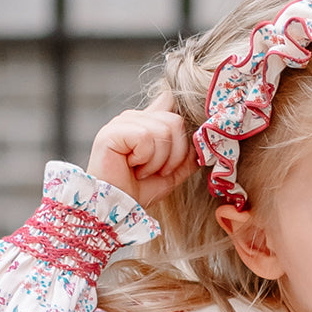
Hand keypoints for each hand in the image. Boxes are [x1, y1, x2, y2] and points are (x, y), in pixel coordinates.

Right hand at [86, 91, 198, 208]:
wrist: (118, 207)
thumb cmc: (138, 190)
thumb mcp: (171, 174)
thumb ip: (186, 156)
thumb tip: (199, 142)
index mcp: (147, 122)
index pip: (172, 104)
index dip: (181, 134)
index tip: (174, 161)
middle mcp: (135, 117)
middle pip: (175, 121)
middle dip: (174, 155)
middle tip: (157, 171)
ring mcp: (122, 122)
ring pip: (163, 130)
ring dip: (158, 160)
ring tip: (142, 171)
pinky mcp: (113, 131)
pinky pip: (145, 137)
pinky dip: (145, 158)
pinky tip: (131, 166)